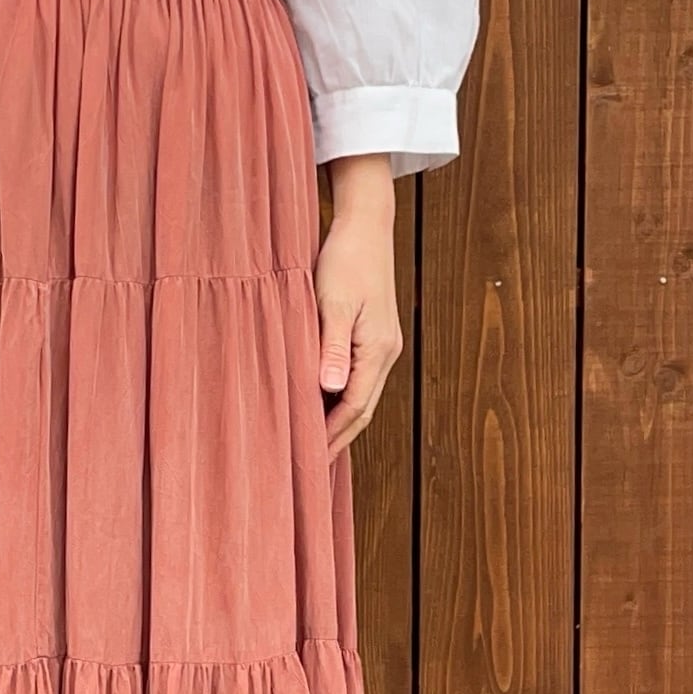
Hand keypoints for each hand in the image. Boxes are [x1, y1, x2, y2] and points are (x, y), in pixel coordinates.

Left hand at [316, 154, 403, 460]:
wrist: (366, 223)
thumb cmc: (345, 258)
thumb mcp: (332, 302)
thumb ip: (331, 348)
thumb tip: (330, 390)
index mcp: (377, 349)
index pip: (353, 408)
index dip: (330, 437)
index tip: (307, 461)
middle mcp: (385, 353)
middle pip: (361, 410)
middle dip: (336, 440)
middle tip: (309, 470)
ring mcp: (382, 346)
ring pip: (360, 398)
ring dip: (338, 424)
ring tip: (311, 448)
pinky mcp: (373, 337)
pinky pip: (357, 380)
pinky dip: (339, 401)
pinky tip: (320, 408)